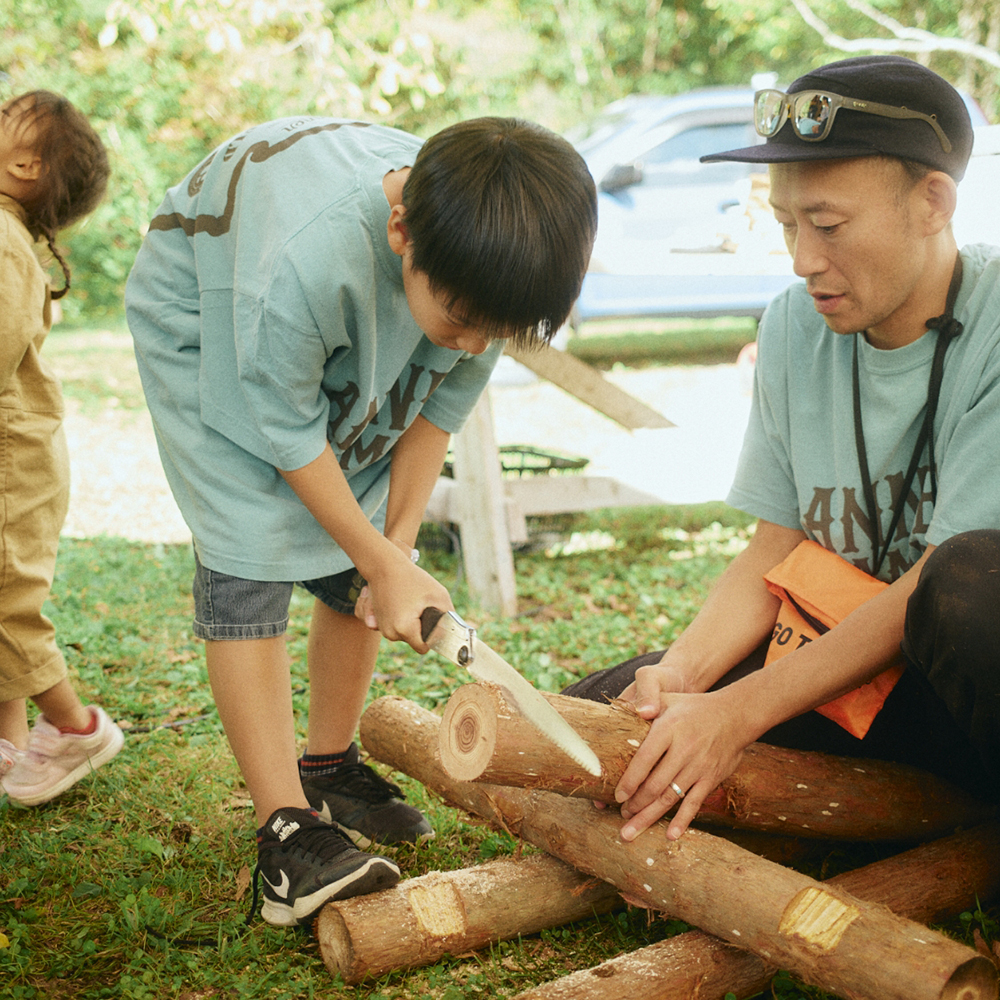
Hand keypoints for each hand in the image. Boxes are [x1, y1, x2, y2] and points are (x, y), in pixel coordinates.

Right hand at [355, 550, 451, 651]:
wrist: (384, 566)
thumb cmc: (412, 578)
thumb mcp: (438, 595)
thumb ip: (449, 617)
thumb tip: (459, 633)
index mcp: (404, 629)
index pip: (424, 648)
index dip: (432, 636)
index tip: (434, 621)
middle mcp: (390, 633)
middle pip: (415, 640)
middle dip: (421, 626)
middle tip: (420, 605)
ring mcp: (381, 628)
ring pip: (405, 634)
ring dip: (411, 622)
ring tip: (410, 601)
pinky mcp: (377, 622)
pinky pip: (396, 627)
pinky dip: (400, 618)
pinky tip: (400, 603)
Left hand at [614, 667, 747, 841]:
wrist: (734, 715)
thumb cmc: (693, 707)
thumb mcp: (668, 698)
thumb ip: (644, 704)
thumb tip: (620, 710)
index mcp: (668, 730)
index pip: (644, 760)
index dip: (629, 781)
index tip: (617, 796)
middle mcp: (684, 750)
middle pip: (655, 784)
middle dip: (635, 804)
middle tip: (621, 815)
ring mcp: (699, 766)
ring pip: (670, 797)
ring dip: (650, 816)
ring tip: (632, 829)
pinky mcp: (711, 778)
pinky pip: (694, 802)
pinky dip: (682, 821)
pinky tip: (671, 835)